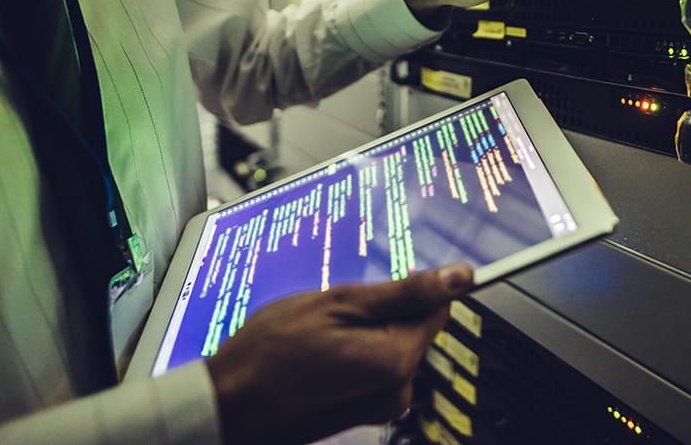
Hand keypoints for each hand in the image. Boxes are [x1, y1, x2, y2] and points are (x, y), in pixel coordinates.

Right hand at [206, 263, 474, 444]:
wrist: (229, 405)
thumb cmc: (273, 350)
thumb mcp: (339, 304)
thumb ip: (405, 292)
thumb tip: (460, 277)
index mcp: (398, 359)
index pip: (437, 307)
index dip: (409, 287)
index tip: (372, 284)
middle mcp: (399, 388)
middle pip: (413, 327)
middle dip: (381, 311)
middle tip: (333, 310)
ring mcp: (380, 405)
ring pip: (391, 345)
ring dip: (363, 331)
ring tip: (319, 333)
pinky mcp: (363, 412)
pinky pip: (373, 368)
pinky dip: (353, 353)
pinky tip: (318, 353)